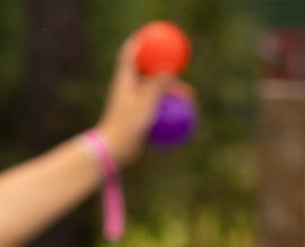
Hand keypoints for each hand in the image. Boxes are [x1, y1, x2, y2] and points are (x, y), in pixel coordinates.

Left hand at [93, 34, 189, 166]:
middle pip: (148, 72)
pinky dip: (168, 110)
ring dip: (172, 93)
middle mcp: (128, 88)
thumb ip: (156, 85)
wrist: (114, 150)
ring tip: (190, 98)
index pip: (131, 53)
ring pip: (155, 92)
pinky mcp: (137, 118)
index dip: (142, 42)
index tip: (156, 38)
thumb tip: (168, 70)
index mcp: (125, 78)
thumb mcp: (145, 103)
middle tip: (182, 71)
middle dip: (166, 70)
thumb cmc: (127, 125)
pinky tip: (183, 118)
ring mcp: (132, 103)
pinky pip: (156, 110)